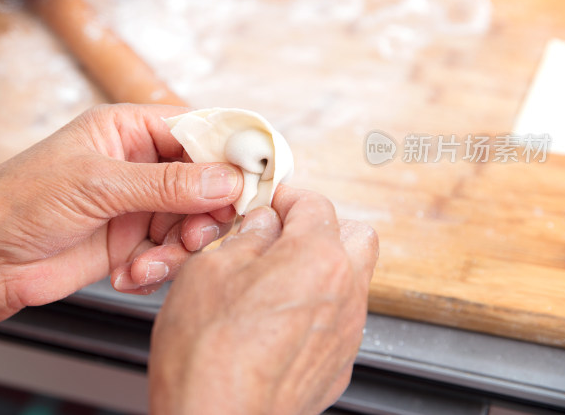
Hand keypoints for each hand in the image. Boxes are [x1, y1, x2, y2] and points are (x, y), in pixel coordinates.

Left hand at [0, 104, 242, 335]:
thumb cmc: (22, 201)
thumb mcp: (97, 185)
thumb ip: (165, 184)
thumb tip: (225, 180)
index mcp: (127, 129)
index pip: (196, 130)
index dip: (228, 152)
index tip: (253, 178)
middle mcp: (138, 164)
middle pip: (203, 180)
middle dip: (207, 211)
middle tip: (200, 234)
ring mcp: (136, 205)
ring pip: (191, 221)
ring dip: (179, 247)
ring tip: (151, 262)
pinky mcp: (131, 243)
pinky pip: (169, 253)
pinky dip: (158, 268)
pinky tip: (129, 275)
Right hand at [149, 187, 378, 414]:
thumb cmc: (209, 353)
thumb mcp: (210, 270)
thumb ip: (245, 238)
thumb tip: (259, 226)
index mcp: (316, 258)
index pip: (315, 205)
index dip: (287, 197)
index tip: (269, 201)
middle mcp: (344, 294)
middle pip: (354, 237)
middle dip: (321, 228)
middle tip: (282, 234)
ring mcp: (345, 334)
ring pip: (349, 280)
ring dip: (320, 269)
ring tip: (272, 280)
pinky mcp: (336, 367)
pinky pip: (337, 321)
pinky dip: (315, 310)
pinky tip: (275, 322)